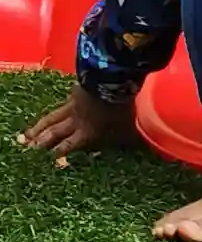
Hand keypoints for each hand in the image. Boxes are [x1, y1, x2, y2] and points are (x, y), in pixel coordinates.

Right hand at [19, 86, 141, 157]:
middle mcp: (74, 122)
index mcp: (86, 134)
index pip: (68, 146)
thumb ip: (124, 143)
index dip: (58, 154)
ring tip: (26, 135)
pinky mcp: (73, 93)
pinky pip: (59, 107)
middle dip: (40, 142)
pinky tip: (46, 116)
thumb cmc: (120, 110)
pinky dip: (51, 113)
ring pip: (50, 119)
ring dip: (37, 128)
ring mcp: (71, 107)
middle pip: (53, 133)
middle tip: (26, 148)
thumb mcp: (126, 131)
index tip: (48, 160)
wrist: (109, 81)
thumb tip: (136, 154)